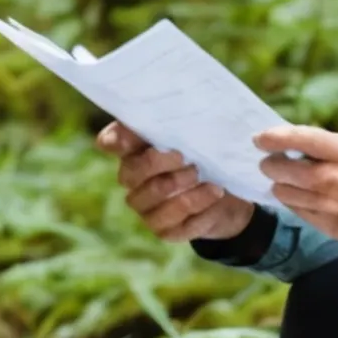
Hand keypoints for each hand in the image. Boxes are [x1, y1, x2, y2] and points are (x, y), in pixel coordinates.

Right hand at [95, 121, 256, 243]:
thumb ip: (174, 121)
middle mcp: (133, 182)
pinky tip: (215, 198)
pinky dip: (202, 211)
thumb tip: (167, 105)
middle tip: (190, 160)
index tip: (129, 139)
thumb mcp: (193, 134)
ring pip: (159, 202)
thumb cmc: (203, 156)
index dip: (117, 140)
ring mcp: (147, 210)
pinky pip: (179, 225)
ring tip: (212, 184)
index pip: (111, 141)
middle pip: (134, 173)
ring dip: (188, 193)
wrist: (226, 193)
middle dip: (163, 166)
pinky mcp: (166, 232)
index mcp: (133, 151)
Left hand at [255, 125, 337, 242]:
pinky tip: (302, 197)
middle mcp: (336, 179)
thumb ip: (328, 147)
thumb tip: (293, 146)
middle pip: (284, 170)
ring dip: (280, 184)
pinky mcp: (332, 226)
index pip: (300, 140)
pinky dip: (295, 202)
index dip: (273, 138)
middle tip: (269, 161)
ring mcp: (333, 206)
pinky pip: (299, 212)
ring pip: (286, 194)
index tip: (258, 138)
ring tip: (286, 180)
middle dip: (270, 164)